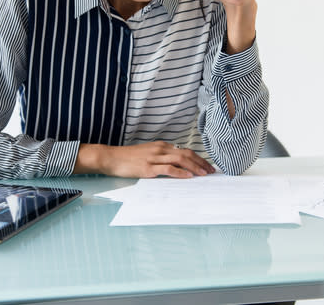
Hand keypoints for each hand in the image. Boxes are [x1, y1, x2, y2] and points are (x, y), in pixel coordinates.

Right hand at [75, 141, 215, 177]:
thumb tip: (176, 165)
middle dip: (201, 163)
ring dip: (194, 167)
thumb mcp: (148, 153)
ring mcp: (154, 158)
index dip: (198, 158)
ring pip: (180, 160)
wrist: (111, 157)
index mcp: (161, 146)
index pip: (185, 150)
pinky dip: (180, 172)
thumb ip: (161, 157)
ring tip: (204, 174)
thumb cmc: (128, 157)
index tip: (208, 165)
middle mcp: (160, 150)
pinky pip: (168, 169)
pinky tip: (188, 177)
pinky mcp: (148, 168)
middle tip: (211, 171)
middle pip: (186, 154)